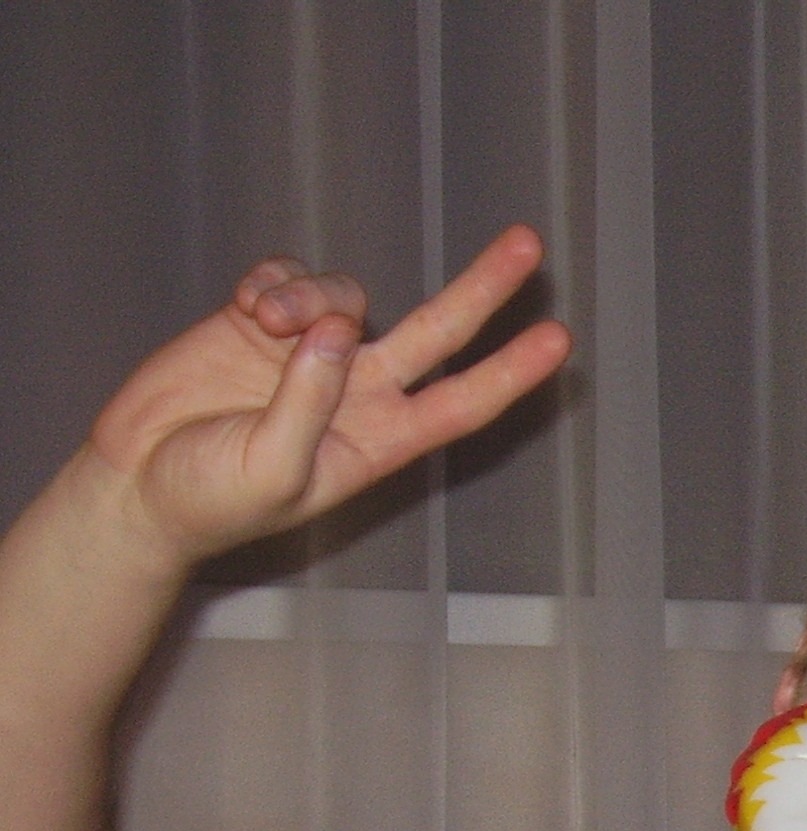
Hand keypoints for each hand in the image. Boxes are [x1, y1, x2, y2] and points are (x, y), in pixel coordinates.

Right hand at [80, 226, 569, 568]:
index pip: (463, 402)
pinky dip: (274, 282)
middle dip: (484, 288)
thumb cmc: (212, 500)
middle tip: (530, 245)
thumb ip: (308, 404)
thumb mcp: (272, 470)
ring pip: (347, 294)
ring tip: (264, 321)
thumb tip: (336, 330)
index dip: (511, 372)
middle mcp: (360, 392)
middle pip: (439, 331)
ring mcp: (312, 354)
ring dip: (312, 295)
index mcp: (381, 441)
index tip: (560, 341)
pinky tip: (245, 308)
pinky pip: (289, 278)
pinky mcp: (259, 324)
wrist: (137, 485)